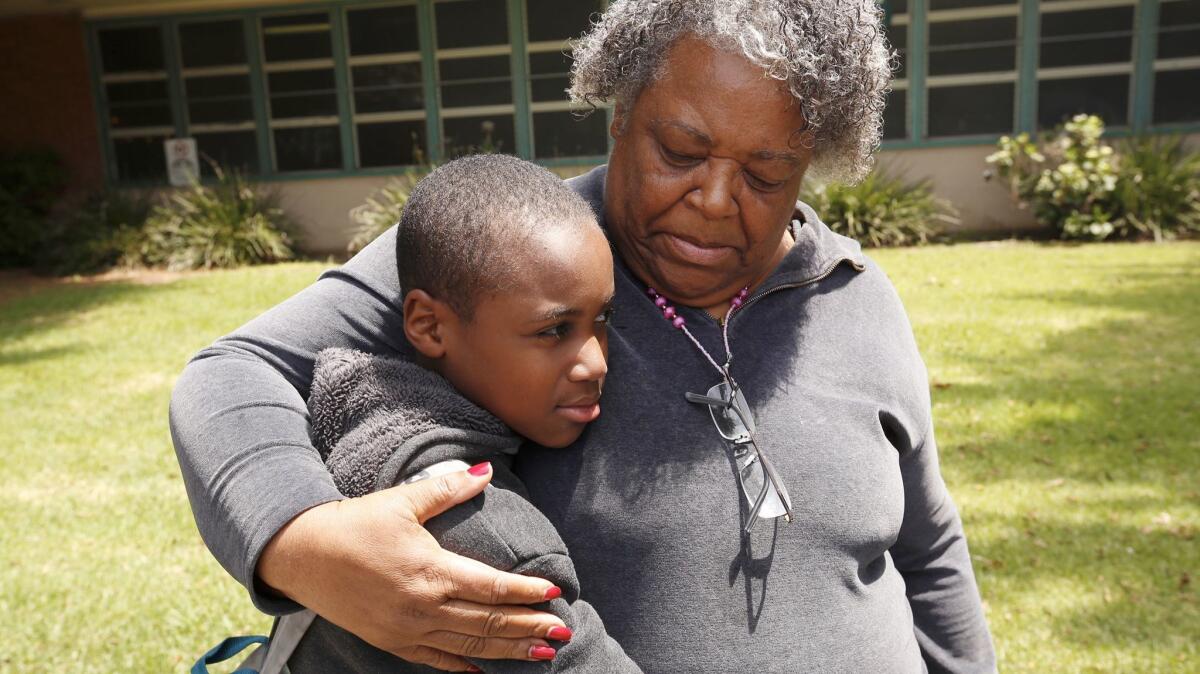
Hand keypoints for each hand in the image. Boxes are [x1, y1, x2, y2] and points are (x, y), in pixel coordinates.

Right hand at [258, 463, 566, 670]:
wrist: (300, 555)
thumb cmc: (354, 524)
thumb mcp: (402, 500)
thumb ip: (448, 488)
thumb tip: (485, 470)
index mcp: (430, 571)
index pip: (491, 586)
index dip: (525, 592)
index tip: (554, 593)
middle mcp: (423, 607)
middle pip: (488, 621)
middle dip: (529, 627)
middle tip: (563, 630)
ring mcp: (408, 630)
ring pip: (469, 645)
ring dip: (508, 650)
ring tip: (543, 652)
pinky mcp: (392, 642)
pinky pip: (436, 660)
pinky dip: (464, 665)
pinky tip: (486, 670)